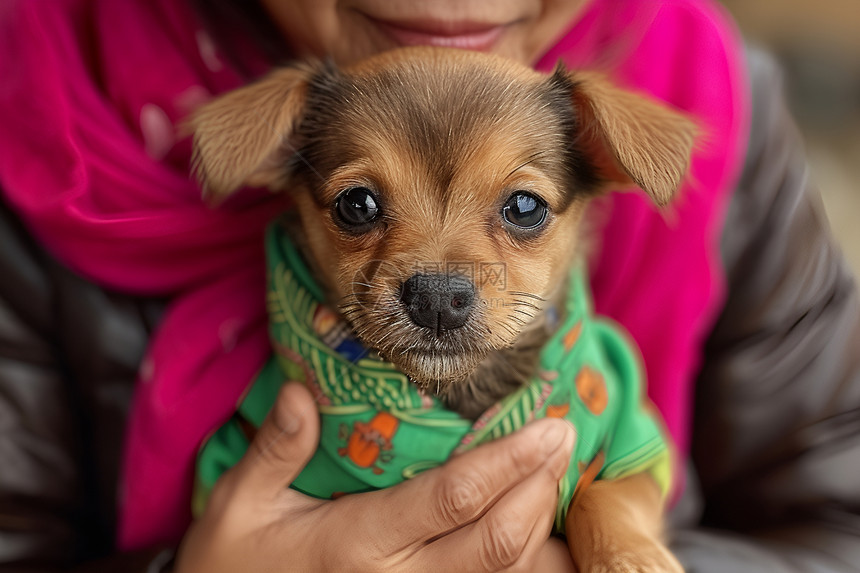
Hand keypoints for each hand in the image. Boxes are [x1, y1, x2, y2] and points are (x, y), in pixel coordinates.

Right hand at [175, 382, 574, 571]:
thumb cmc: (235, 563)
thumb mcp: (238, 505)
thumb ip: (274, 450)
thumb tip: (300, 392)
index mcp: (356, 545)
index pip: (450, 500)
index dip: (506, 461)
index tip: (545, 424)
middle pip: (495, 540)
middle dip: (539, 485)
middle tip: (562, 434)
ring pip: (502, 571)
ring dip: (539, 519)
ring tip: (554, 468)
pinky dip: (522, 558)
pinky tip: (532, 521)